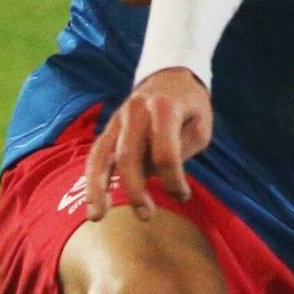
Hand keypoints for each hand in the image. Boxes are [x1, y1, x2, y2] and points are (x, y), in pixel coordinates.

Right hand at [83, 67, 212, 221]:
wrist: (170, 76)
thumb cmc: (190, 106)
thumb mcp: (201, 124)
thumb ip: (182, 150)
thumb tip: (159, 177)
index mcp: (165, 106)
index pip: (165, 152)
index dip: (173, 179)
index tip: (183, 196)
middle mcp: (136, 110)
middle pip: (130, 156)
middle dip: (136, 190)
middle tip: (147, 216)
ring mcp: (118, 118)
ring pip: (103, 155)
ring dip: (99, 188)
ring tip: (97, 217)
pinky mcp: (109, 127)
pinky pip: (96, 155)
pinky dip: (93, 179)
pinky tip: (93, 204)